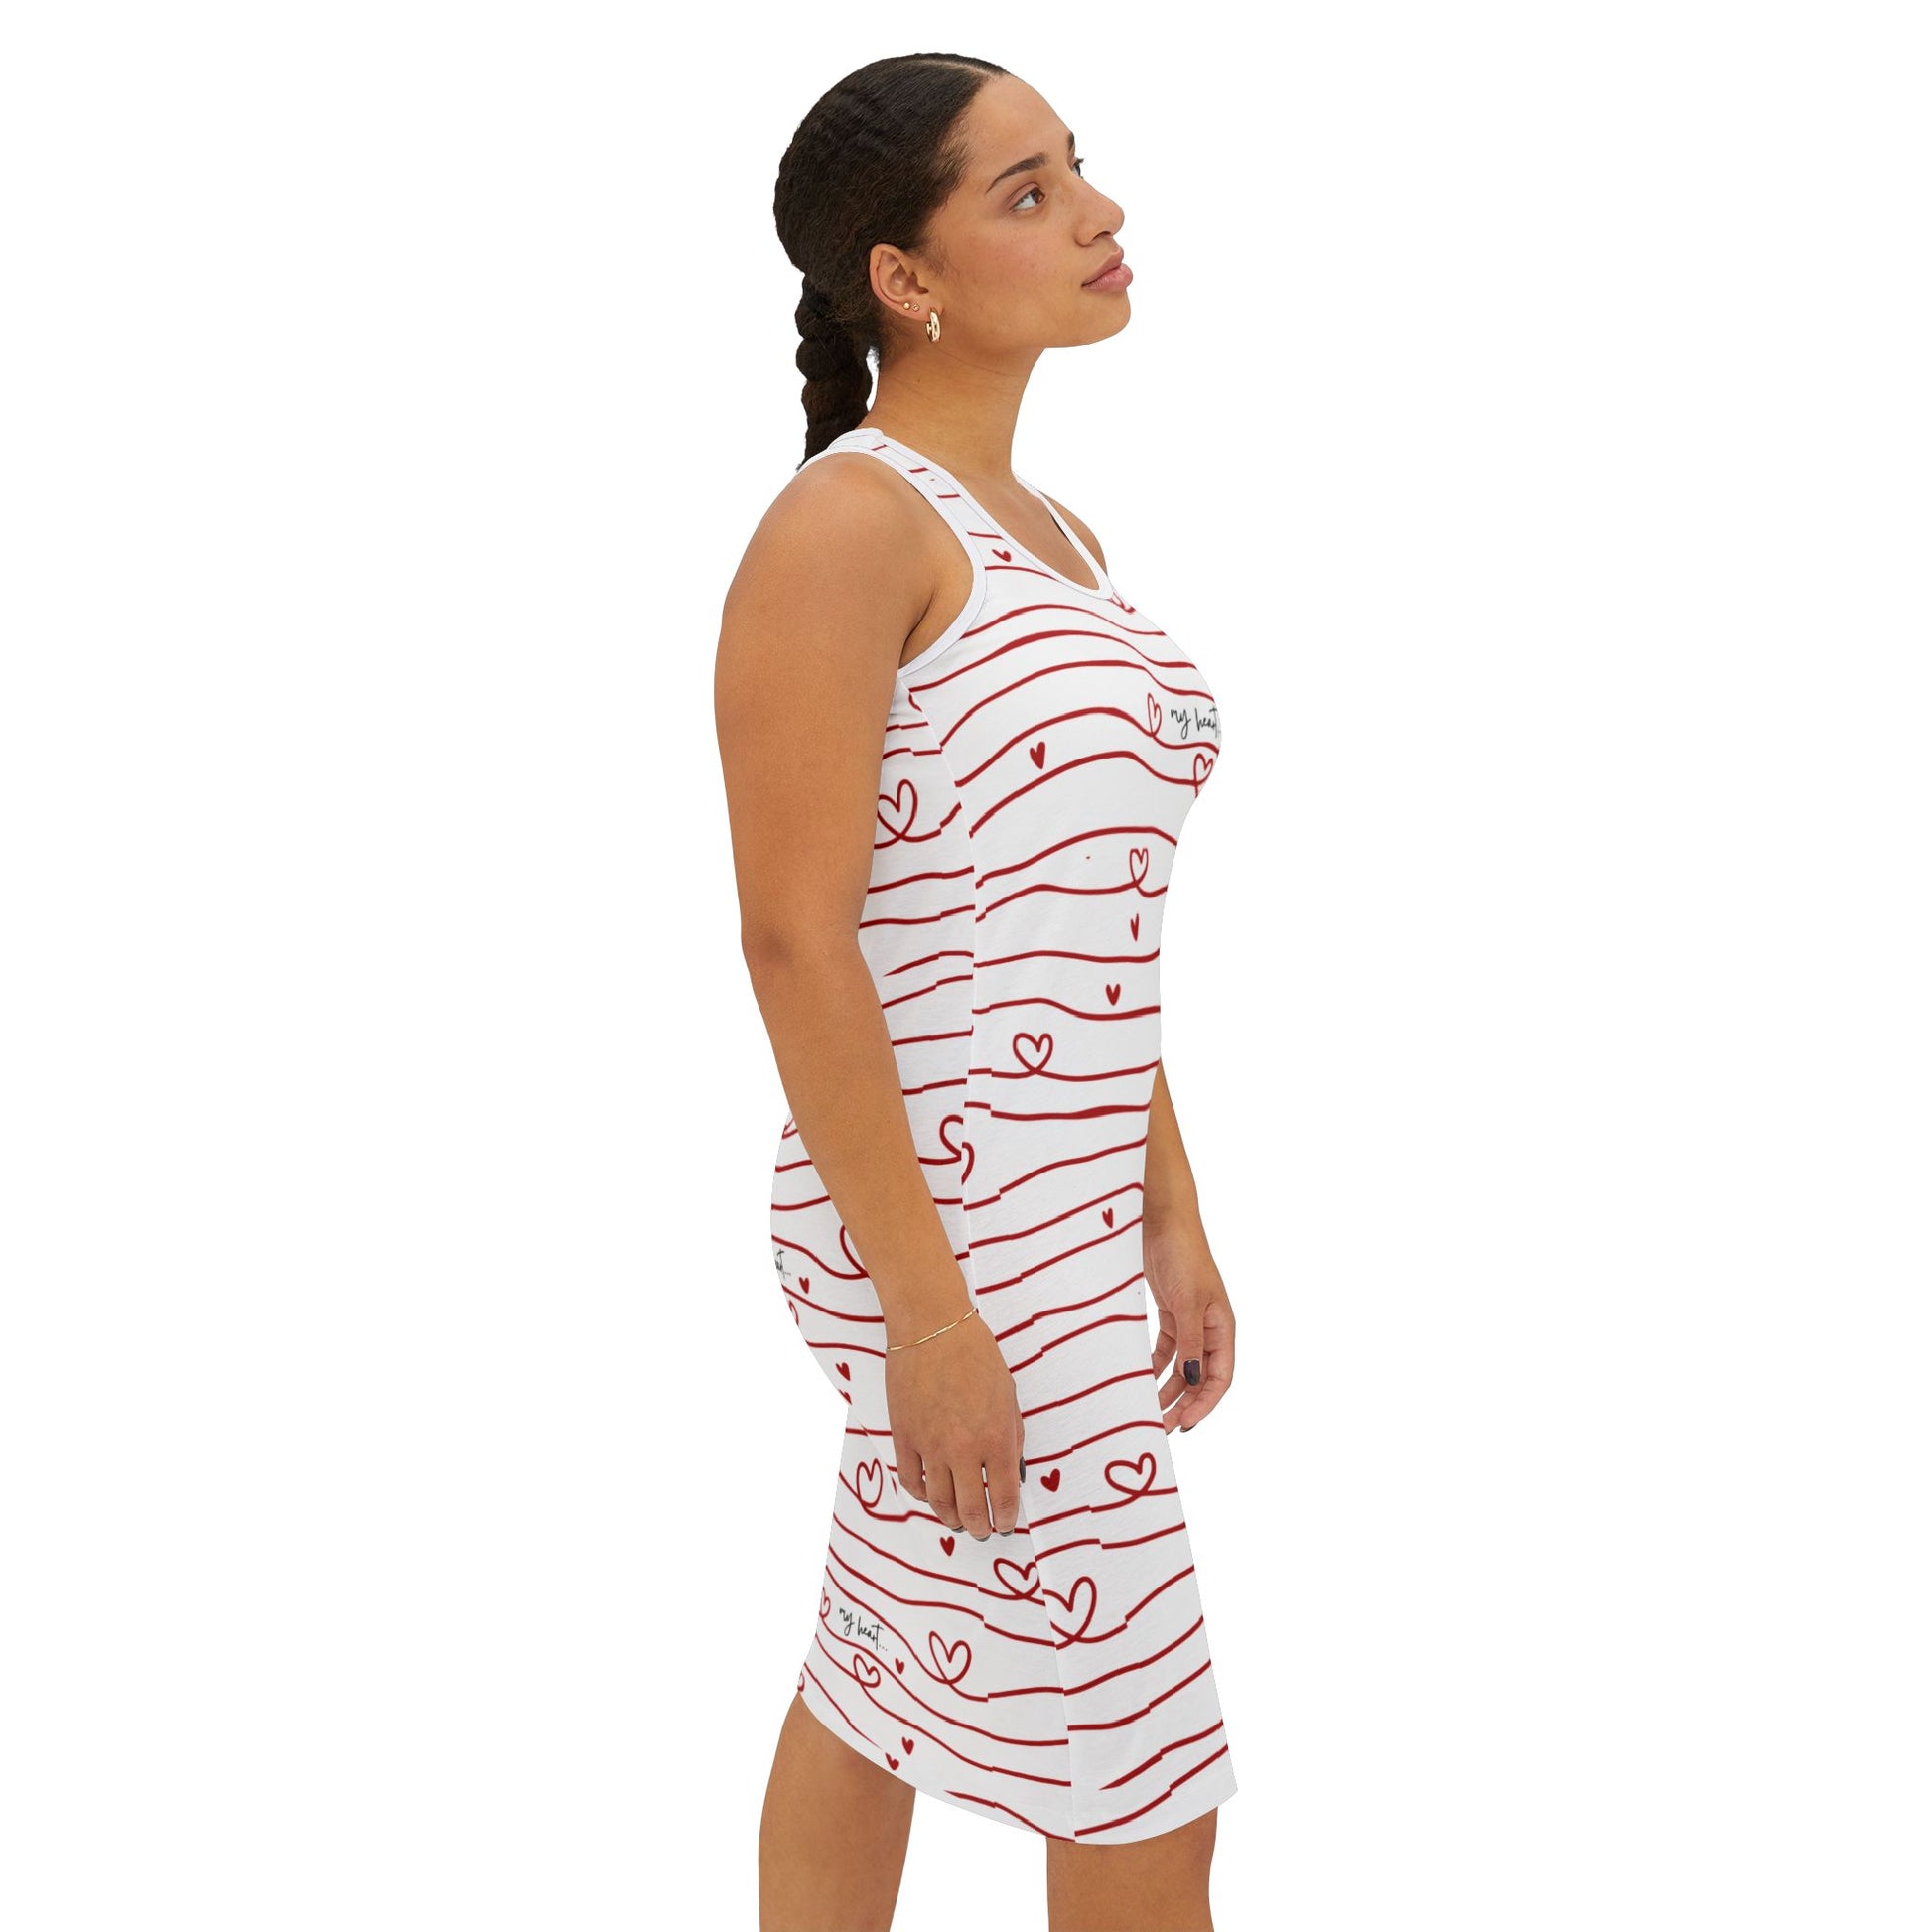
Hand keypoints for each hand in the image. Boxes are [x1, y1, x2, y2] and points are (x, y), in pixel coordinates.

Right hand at [885, 1299, 1024, 1538]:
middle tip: (984, 1532)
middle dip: (980, 1527)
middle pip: (971, 1509)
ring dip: (951, 1518)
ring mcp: (930, 1446)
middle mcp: (964, 1449)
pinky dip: (922, 1495)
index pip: (1005, 1496)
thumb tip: (1013, 1470)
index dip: (1007, 1517)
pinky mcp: (904, 1437)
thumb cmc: (976, 1354)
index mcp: (997, 1438)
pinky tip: (930, 1496)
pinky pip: (911, 1480)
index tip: (1007, 1524)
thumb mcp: (1008, 1395)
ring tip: (958, 1522)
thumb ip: (1012, 1436)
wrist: (932, 1327)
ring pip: (939, 1502)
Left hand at [1144, 1217, 1236, 1432]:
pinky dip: (1156, 1367)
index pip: (1220, 1377)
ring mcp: (1189, 1321)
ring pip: (1182, 1367)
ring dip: (1169, 1390)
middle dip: (1184, 1403)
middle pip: (1200, 1378)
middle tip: (1162, 1427)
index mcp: (1223, 1327)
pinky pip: (1166, 1350)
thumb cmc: (1183, 1256)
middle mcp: (1209, 1328)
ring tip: (1150, 1411)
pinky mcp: (1170, 1313)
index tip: (1184, 1423)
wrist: (1161, 1221)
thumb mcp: (1188, 1302)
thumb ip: (1191, 1344)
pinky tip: (1142, 1381)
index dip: (1205, 1403)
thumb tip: (1195, 1382)